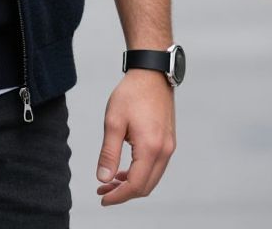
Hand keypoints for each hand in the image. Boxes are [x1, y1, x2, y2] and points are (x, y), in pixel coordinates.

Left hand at [96, 70, 175, 205]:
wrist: (151, 74)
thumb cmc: (131, 94)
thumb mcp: (113, 122)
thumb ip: (109, 153)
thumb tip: (103, 178)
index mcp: (151, 148)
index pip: (136, 185)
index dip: (118, 196)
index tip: (102, 198)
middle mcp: (165, 151)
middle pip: (146, 186)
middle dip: (123, 193)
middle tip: (102, 190)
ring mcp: (169, 147)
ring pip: (151, 178)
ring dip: (132, 184)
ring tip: (109, 181)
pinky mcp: (168, 142)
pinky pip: (155, 167)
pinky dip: (140, 173)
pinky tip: (124, 170)